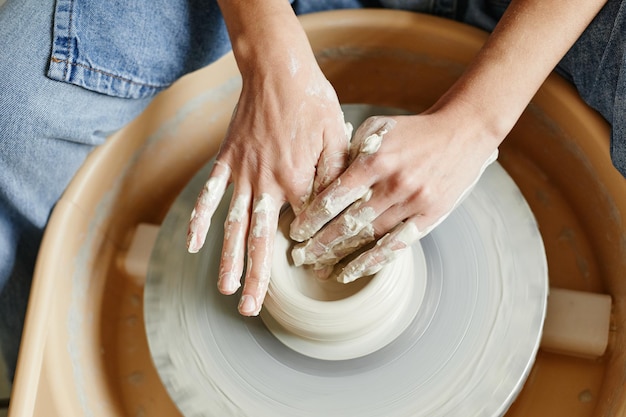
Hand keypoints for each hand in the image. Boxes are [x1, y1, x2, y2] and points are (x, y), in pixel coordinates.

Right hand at [186, 43, 350, 315]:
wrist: (280, 70)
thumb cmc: (314, 103)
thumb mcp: (337, 139)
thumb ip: (333, 179)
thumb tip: (330, 215)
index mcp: (298, 181)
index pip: (303, 229)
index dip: (307, 254)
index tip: (309, 277)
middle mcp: (267, 184)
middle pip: (260, 239)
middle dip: (255, 277)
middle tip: (249, 309)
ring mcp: (243, 173)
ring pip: (233, 224)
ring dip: (228, 258)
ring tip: (224, 289)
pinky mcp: (227, 160)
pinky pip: (211, 193)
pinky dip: (201, 218)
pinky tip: (193, 243)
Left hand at [289, 113, 497, 282]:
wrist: (462, 131)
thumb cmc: (412, 131)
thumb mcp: (376, 129)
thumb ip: (349, 152)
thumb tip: (321, 178)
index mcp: (375, 161)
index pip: (334, 196)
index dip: (312, 218)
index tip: (295, 232)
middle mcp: (393, 184)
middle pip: (348, 222)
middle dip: (320, 243)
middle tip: (300, 257)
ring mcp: (414, 202)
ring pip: (370, 236)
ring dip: (342, 256)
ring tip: (321, 269)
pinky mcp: (431, 215)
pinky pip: (397, 244)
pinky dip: (372, 261)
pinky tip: (352, 272)